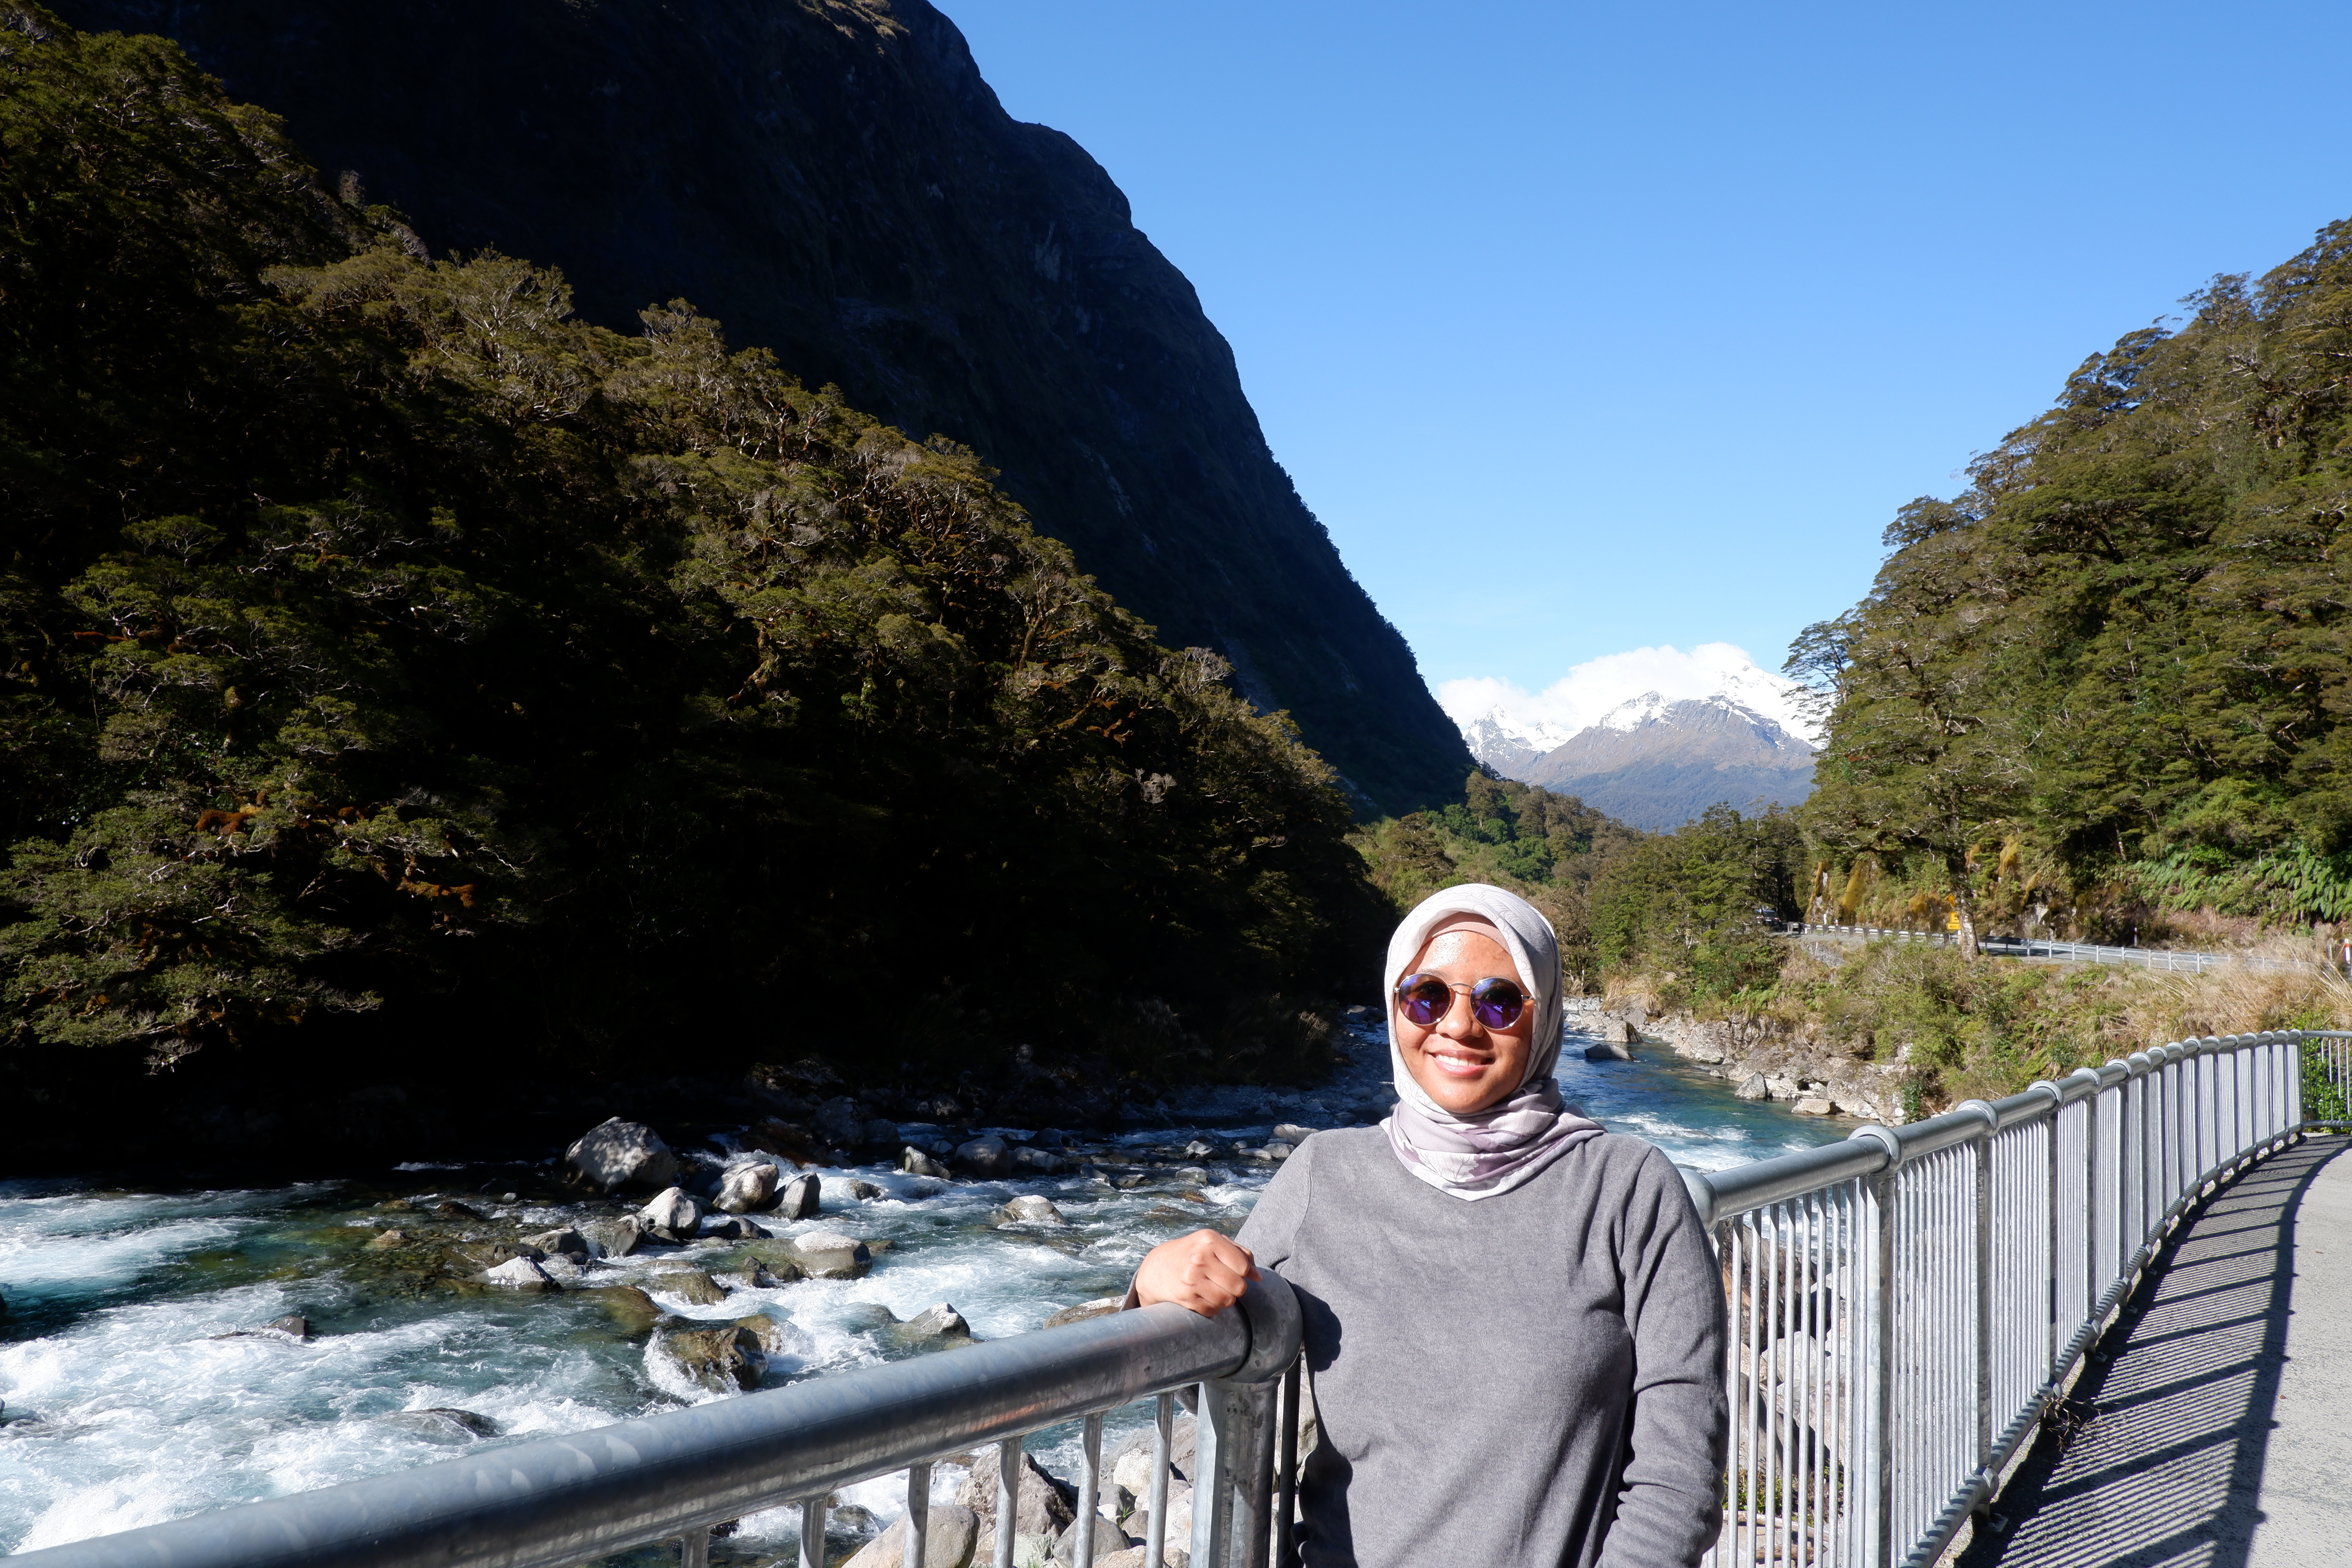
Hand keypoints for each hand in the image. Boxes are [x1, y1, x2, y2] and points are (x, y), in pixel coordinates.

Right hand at [1135, 1229, 1258, 1316]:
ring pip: (1228, 1300)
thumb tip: (1258, 1277)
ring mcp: (1191, 1279)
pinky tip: (1204, 1296)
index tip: (1236, 1271)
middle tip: (1226, 1282)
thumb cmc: (1191, 1252)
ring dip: (1226, 1298)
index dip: (1244, 1272)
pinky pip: (1213, 1310)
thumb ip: (1241, 1255)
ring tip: (1215, 1289)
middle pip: (1238, 1286)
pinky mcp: (1186, 1297)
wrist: (1156, 1268)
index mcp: (1209, 1240)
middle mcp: (1200, 1258)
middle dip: (1236, 1287)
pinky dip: (1213, 1307)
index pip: (1243, 1266)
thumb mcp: (1214, 1243)